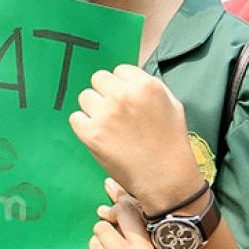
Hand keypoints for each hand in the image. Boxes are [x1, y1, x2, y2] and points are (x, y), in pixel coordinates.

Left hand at [70, 65, 203, 213]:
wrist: (166, 178)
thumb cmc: (171, 143)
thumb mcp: (172, 104)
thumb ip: (148, 86)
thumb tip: (127, 78)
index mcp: (145, 85)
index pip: (119, 70)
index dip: (122, 86)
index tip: (127, 101)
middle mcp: (123, 95)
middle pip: (99, 79)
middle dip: (105, 93)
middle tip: (116, 113)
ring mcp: (106, 114)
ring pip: (85, 96)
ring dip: (93, 108)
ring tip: (109, 125)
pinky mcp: (92, 133)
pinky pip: (76, 118)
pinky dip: (84, 126)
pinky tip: (99, 135)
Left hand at [91, 178, 164, 248]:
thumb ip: (132, 223)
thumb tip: (111, 185)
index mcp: (160, 247)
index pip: (141, 210)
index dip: (123, 195)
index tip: (110, 183)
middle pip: (120, 213)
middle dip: (109, 216)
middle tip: (106, 220)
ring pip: (102, 228)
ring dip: (101, 238)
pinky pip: (93, 245)